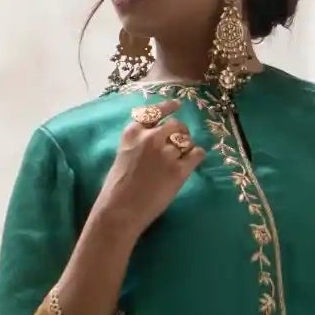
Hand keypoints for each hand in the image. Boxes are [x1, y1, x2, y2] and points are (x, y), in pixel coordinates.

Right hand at [94, 97, 206, 238]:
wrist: (120, 210)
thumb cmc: (117, 188)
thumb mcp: (123, 154)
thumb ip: (138, 142)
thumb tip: (157, 139)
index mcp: (133, 132)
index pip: (155, 112)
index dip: (168, 107)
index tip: (177, 104)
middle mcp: (151, 138)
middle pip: (176, 125)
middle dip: (180, 132)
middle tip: (181, 142)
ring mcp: (166, 154)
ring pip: (187, 140)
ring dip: (187, 147)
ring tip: (182, 158)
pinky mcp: (179, 171)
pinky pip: (197, 154)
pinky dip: (197, 156)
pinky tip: (192, 162)